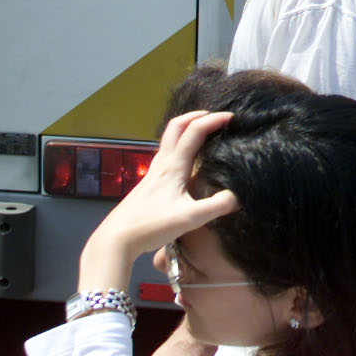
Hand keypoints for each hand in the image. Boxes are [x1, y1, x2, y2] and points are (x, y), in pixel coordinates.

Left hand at [79, 111, 238, 288]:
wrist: (116, 239)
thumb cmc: (151, 226)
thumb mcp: (190, 219)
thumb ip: (218, 206)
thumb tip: (240, 195)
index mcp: (173, 166)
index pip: (195, 131)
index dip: (214, 120)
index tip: (232, 118)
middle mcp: (161, 164)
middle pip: (176, 126)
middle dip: (196, 116)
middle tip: (214, 117)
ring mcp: (151, 173)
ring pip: (168, 140)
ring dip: (185, 129)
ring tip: (201, 134)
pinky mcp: (146, 184)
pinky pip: (164, 155)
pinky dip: (178, 147)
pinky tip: (184, 163)